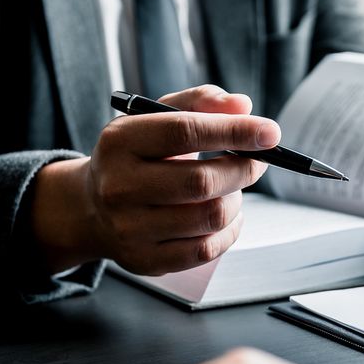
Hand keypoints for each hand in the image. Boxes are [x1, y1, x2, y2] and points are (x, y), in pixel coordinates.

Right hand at [31, 85, 281, 274]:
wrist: (93, 207)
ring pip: (210, 217)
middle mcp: (119, 186)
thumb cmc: (137, 157)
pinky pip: (206, 250)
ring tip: (232, 188)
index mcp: (120, 142)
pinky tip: (225, 216)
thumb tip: (242, 105)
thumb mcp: (156, 119)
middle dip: (243, 169)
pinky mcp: (146, 260)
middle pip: (201, 181)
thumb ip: (199, 104)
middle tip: (257, 162)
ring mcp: (130, 228)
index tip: (271, 133)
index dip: (234, 131)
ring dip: (237, 200)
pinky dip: (229, 231)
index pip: (185, 132)